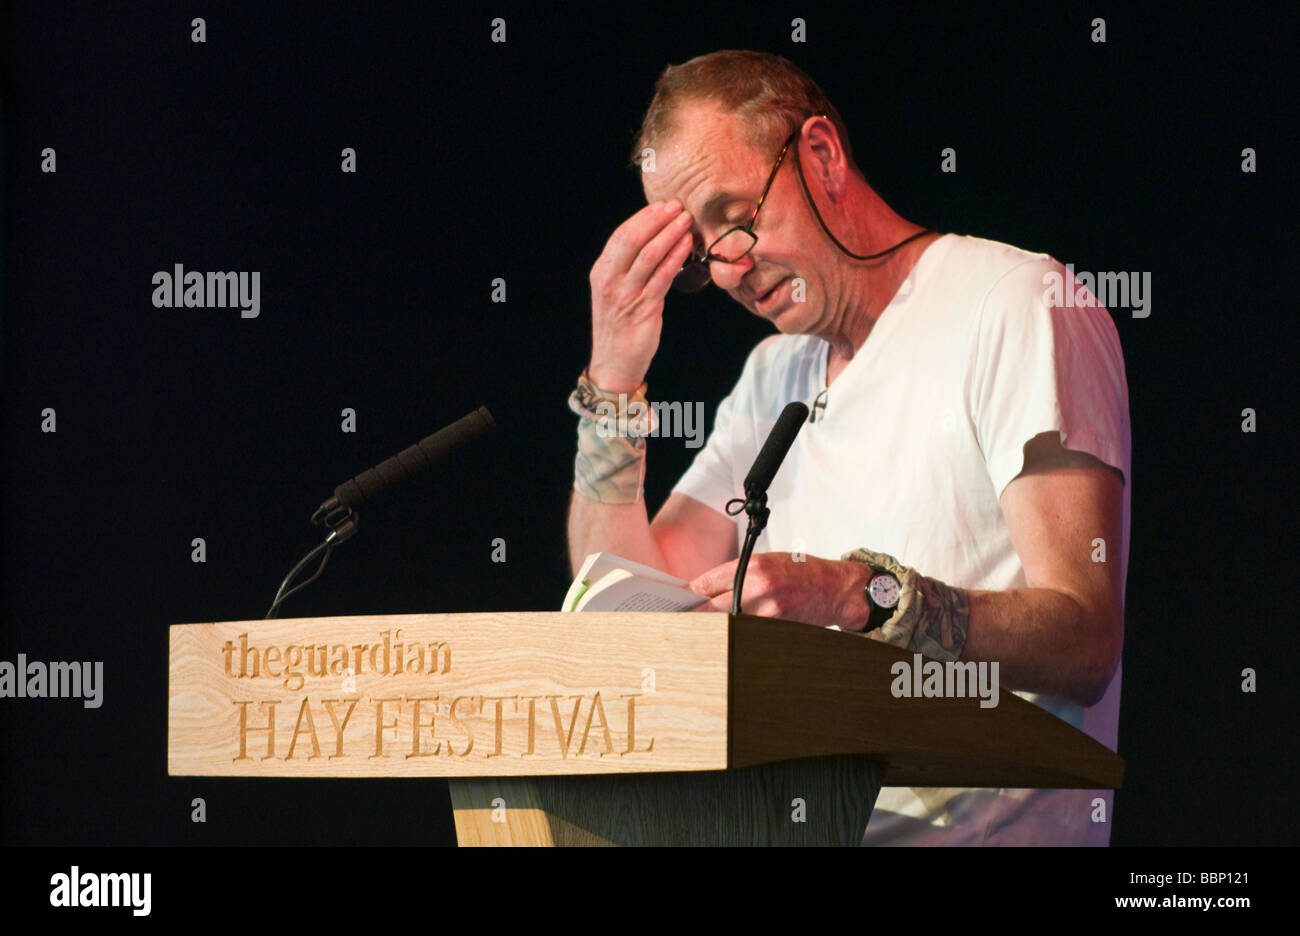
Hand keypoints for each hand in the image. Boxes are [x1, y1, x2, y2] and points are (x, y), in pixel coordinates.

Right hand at [587, 200, 695, 390]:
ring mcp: (625, 294)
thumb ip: (629, 269)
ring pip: (649, 254)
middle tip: (677, 207)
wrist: (614, 363)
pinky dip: (676, 257)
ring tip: (686, 221)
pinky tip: (687, 246)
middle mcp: (610, 280)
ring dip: (670, 234)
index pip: (621, 235)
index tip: (662, 206)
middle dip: (657, 219)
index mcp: (601, 272)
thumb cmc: (620, 327)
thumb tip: (654, 241)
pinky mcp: (643, 308)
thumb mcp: (616, 292)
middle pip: (633, 239)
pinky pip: (662, 276)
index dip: (644, 217)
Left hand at [685, 552, 872, 629]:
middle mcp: (757, 587)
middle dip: (694, 617)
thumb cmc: (801, 572)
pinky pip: (746, 637)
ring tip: (701, 637)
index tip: (676, 605)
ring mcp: (767, 612)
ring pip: (725, 628)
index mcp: (751, 566)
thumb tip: (703, 592)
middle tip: (679, 625)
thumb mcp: (765, 561)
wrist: (837, 588)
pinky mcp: (777, 630)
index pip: (705, 584)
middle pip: (709, 610)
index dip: (688, 598)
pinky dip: (735, 639)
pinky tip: (729, 642)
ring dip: (713, 632)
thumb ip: (734, 574)